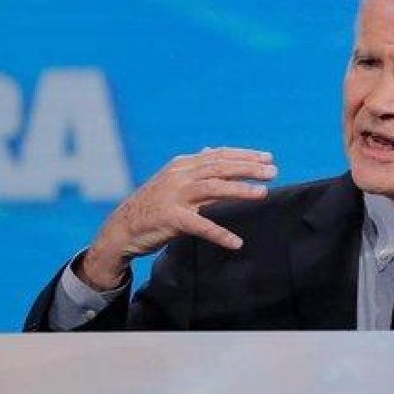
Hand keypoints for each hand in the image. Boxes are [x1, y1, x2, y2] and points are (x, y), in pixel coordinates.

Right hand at [79, 147, 276, 289]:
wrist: (120, 228)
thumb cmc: (152, 205)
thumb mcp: (172, 180)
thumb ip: (194, 167)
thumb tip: (212, 150)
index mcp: (182, 165)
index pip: (219, 155)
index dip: (245, 155)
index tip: (268, 158)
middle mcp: (179, 177)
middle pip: (219, 168)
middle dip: (249, 168)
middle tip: (273, 172)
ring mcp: (174, 196)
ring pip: (213, 189)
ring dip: (240, 190)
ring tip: (262, 193)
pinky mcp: (170, 219)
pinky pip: (200, 226)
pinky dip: (219, 234)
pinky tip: (236, 242)